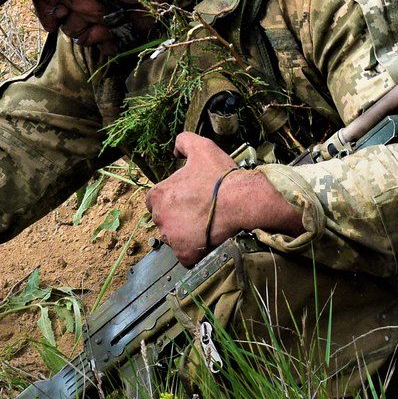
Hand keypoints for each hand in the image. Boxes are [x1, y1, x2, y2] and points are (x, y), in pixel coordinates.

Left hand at [148, 133, 301, 265]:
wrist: (242, 201)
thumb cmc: (220, 176)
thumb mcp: (201, 147)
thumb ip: (183, 142)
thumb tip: (175, 150)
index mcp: (159, 195)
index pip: (155, 200)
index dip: (171, 200)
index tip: (186, 199)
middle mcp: (160, 218)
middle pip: (164, 220)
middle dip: (177, 218)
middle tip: (198, 213)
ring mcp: (172, 238)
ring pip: (174, 238)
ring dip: (185, 235)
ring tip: (205, 226)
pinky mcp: (185, 254)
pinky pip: (185, 256)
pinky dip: (195, 251)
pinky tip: (207, 240)